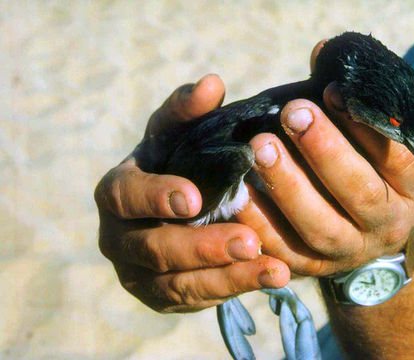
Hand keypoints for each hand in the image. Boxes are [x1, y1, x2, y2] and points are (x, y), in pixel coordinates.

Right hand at [94, 74, 288, 312]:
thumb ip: (188, 111)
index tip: (194, 197)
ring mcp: (140, 274)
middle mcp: (120, 238)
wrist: (171, 208)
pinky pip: (196, 300)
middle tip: (249, 241)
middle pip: (154, 249)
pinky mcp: (163, 296)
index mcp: (117, 193)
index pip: (126, 196)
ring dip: (227, 277)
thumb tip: (213, 82)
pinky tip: (269, 279)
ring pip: (178, 284)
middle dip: (202, 247)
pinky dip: (232, 290)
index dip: (156, 196)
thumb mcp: (177, 134)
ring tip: (274, 270)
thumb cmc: (173, 163)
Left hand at [236, 41, 413, 275]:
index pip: (397, 157)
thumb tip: (322, 53)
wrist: (362, 228)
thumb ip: (350, 103)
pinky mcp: (315, 269)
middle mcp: (389, 225)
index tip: (330, 91)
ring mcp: (351, 252)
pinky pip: (286, 253)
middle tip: (292, 114)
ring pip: (322, 227)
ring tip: (260, 148)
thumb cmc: (365, 166)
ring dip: (289, 187)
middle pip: (361, 194)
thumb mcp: (372, 138)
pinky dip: (261, 224)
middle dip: (325, 152)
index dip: (364, 125)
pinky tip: (238, 193)